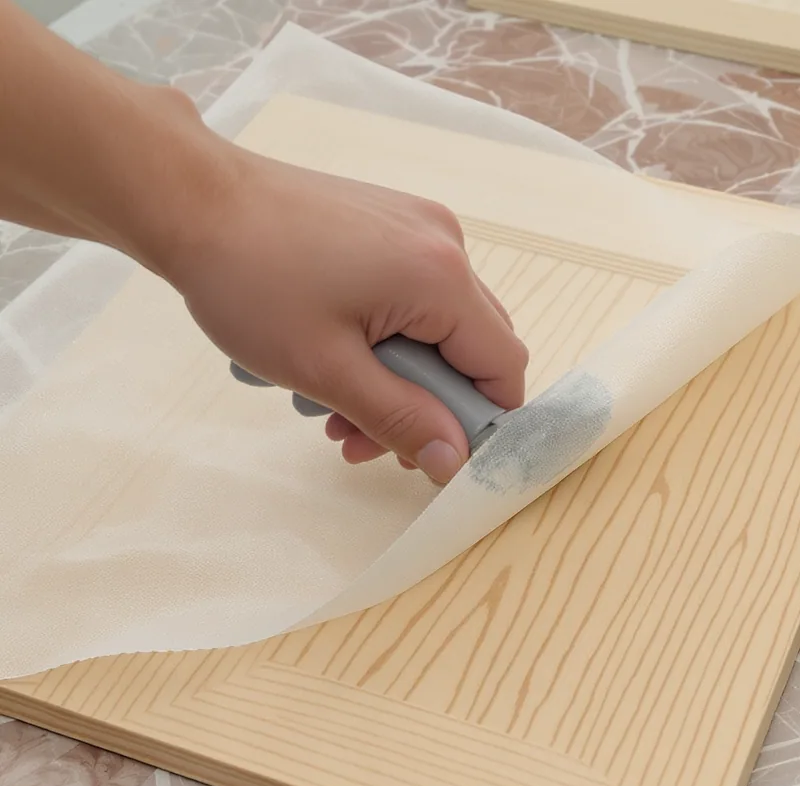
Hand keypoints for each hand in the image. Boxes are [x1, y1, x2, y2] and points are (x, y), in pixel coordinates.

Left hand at [164, 148, 528, 483]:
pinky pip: (414, 296)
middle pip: (474, 348)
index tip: (426, 453)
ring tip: (335, 410)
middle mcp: (445, 243)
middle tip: (364, 441)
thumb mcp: (326, 369)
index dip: (477, 423)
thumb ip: (400, 419)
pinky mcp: (391, 223)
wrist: (190, 199)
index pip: (502, 367)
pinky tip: (335, 359)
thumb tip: (453, 464)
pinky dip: (387, 340)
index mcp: (441, 276)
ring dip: (400, 379)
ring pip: (440, 327)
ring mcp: (418, 227)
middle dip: (429, 407)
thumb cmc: (250, 282)